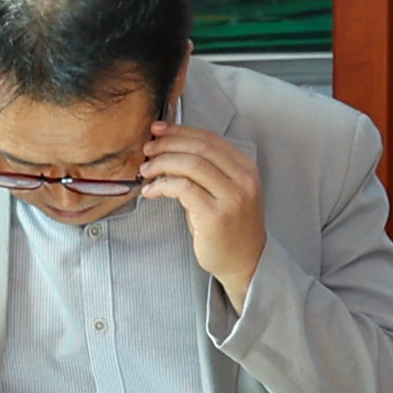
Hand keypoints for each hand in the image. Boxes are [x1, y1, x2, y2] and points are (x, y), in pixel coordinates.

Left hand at [134, 119, 269, 300]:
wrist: (246, 262)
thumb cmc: (230, 228)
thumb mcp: (226, 192)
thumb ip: (207, 171)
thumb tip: (169, 149)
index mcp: (246, 169)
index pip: (210, 139)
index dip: (181, 130)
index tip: (159, 129)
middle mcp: (243, 180)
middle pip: (200, 148)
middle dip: (169, 144)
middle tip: (148, 149)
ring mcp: (232, 198)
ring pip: (191, 165)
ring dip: (163, 163)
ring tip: (146, 169)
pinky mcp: (216, 216)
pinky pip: (184, 188)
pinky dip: (163, 184)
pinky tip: (152, 190)